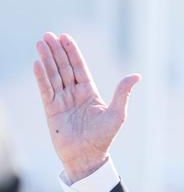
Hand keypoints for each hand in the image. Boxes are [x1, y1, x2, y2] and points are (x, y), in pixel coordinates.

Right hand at [33, 33, 140, 182]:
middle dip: (56, 51)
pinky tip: (37, 63)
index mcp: (90, 93)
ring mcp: (62, 101)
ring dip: (47, 59)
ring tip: (40, 42)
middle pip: (64, 68)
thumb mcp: (117, 113)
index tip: (65, 37)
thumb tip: (136, 75)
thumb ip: (123, 93)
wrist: (88, 157)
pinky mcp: (51, 110)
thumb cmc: (104, 137)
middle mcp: (74, 94)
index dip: (72, 53)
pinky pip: (46, 90)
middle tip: (48, 35)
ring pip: (53, 76)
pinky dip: (41, 77)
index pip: (79, 68)